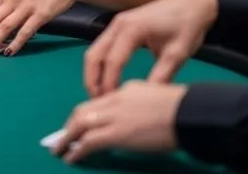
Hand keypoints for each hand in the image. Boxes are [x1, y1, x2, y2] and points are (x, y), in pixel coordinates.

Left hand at [52, 81, 185, 162]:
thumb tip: (130, 120)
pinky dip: (77, 149)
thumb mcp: (155, 98)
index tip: (78, 124)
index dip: (85, 114)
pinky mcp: (116, 134)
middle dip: (70, 124)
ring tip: (59, 149)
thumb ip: (138, 105)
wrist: (188, 113)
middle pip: (82, 110)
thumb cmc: (181, 109)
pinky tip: (71, 157)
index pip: (97, 101)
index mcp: (124, 90)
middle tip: (62, 137)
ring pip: (80, 123)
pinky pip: (89, 141)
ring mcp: (114, 116)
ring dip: (67, 137)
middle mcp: (114, 99)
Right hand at [84, 0, 217, 96]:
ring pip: (96, 49)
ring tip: (100, 93)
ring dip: (94, 72)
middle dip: (93, 79)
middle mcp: (118, 24)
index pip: (113, 61)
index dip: (109, 83)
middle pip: (95, 54)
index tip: (111, 102)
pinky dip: (101, 63)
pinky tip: (107, 77)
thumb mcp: (177, 54)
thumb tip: (146, 100)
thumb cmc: (187, 27)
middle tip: (98, 101)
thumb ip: (161, 76)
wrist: (194, 3)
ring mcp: (117, 23)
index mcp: (132, 29)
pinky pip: (103, 45)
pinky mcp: (120, 25)